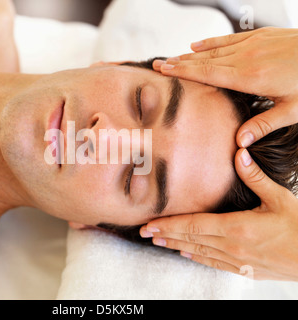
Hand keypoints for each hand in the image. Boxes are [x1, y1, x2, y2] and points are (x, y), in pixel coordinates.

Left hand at [140, 148, 297, 280]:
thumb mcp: (280, 199)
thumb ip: (256, 178)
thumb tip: (239, 154)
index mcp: (237, 228)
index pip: (193, 225)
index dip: (169, 224)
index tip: (151, 223)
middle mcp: (232, 246)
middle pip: (190, 239)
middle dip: (165, 235)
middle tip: (144, 232)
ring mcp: (237, 260)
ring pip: (198, 252)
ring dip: (175, 246)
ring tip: (157, 242)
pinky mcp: (244, 270)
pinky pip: (213, 263)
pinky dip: (196, 257)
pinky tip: (186, 254)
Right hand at [153, 27, 297, 146]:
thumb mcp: (294, 109)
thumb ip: (264, 123)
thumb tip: (240, 142)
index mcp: (250, 77)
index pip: (207, 74)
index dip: (183, 72)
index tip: (163, 70)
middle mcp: (247, 58)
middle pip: (203, 60)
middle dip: (178, 62)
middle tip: (157, 64)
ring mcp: (253, 44)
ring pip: (213, 49)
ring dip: (189, 54)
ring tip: (171, 58)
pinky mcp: (261, 35)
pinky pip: (228, 38)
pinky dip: (210, 42)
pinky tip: (196, 43)